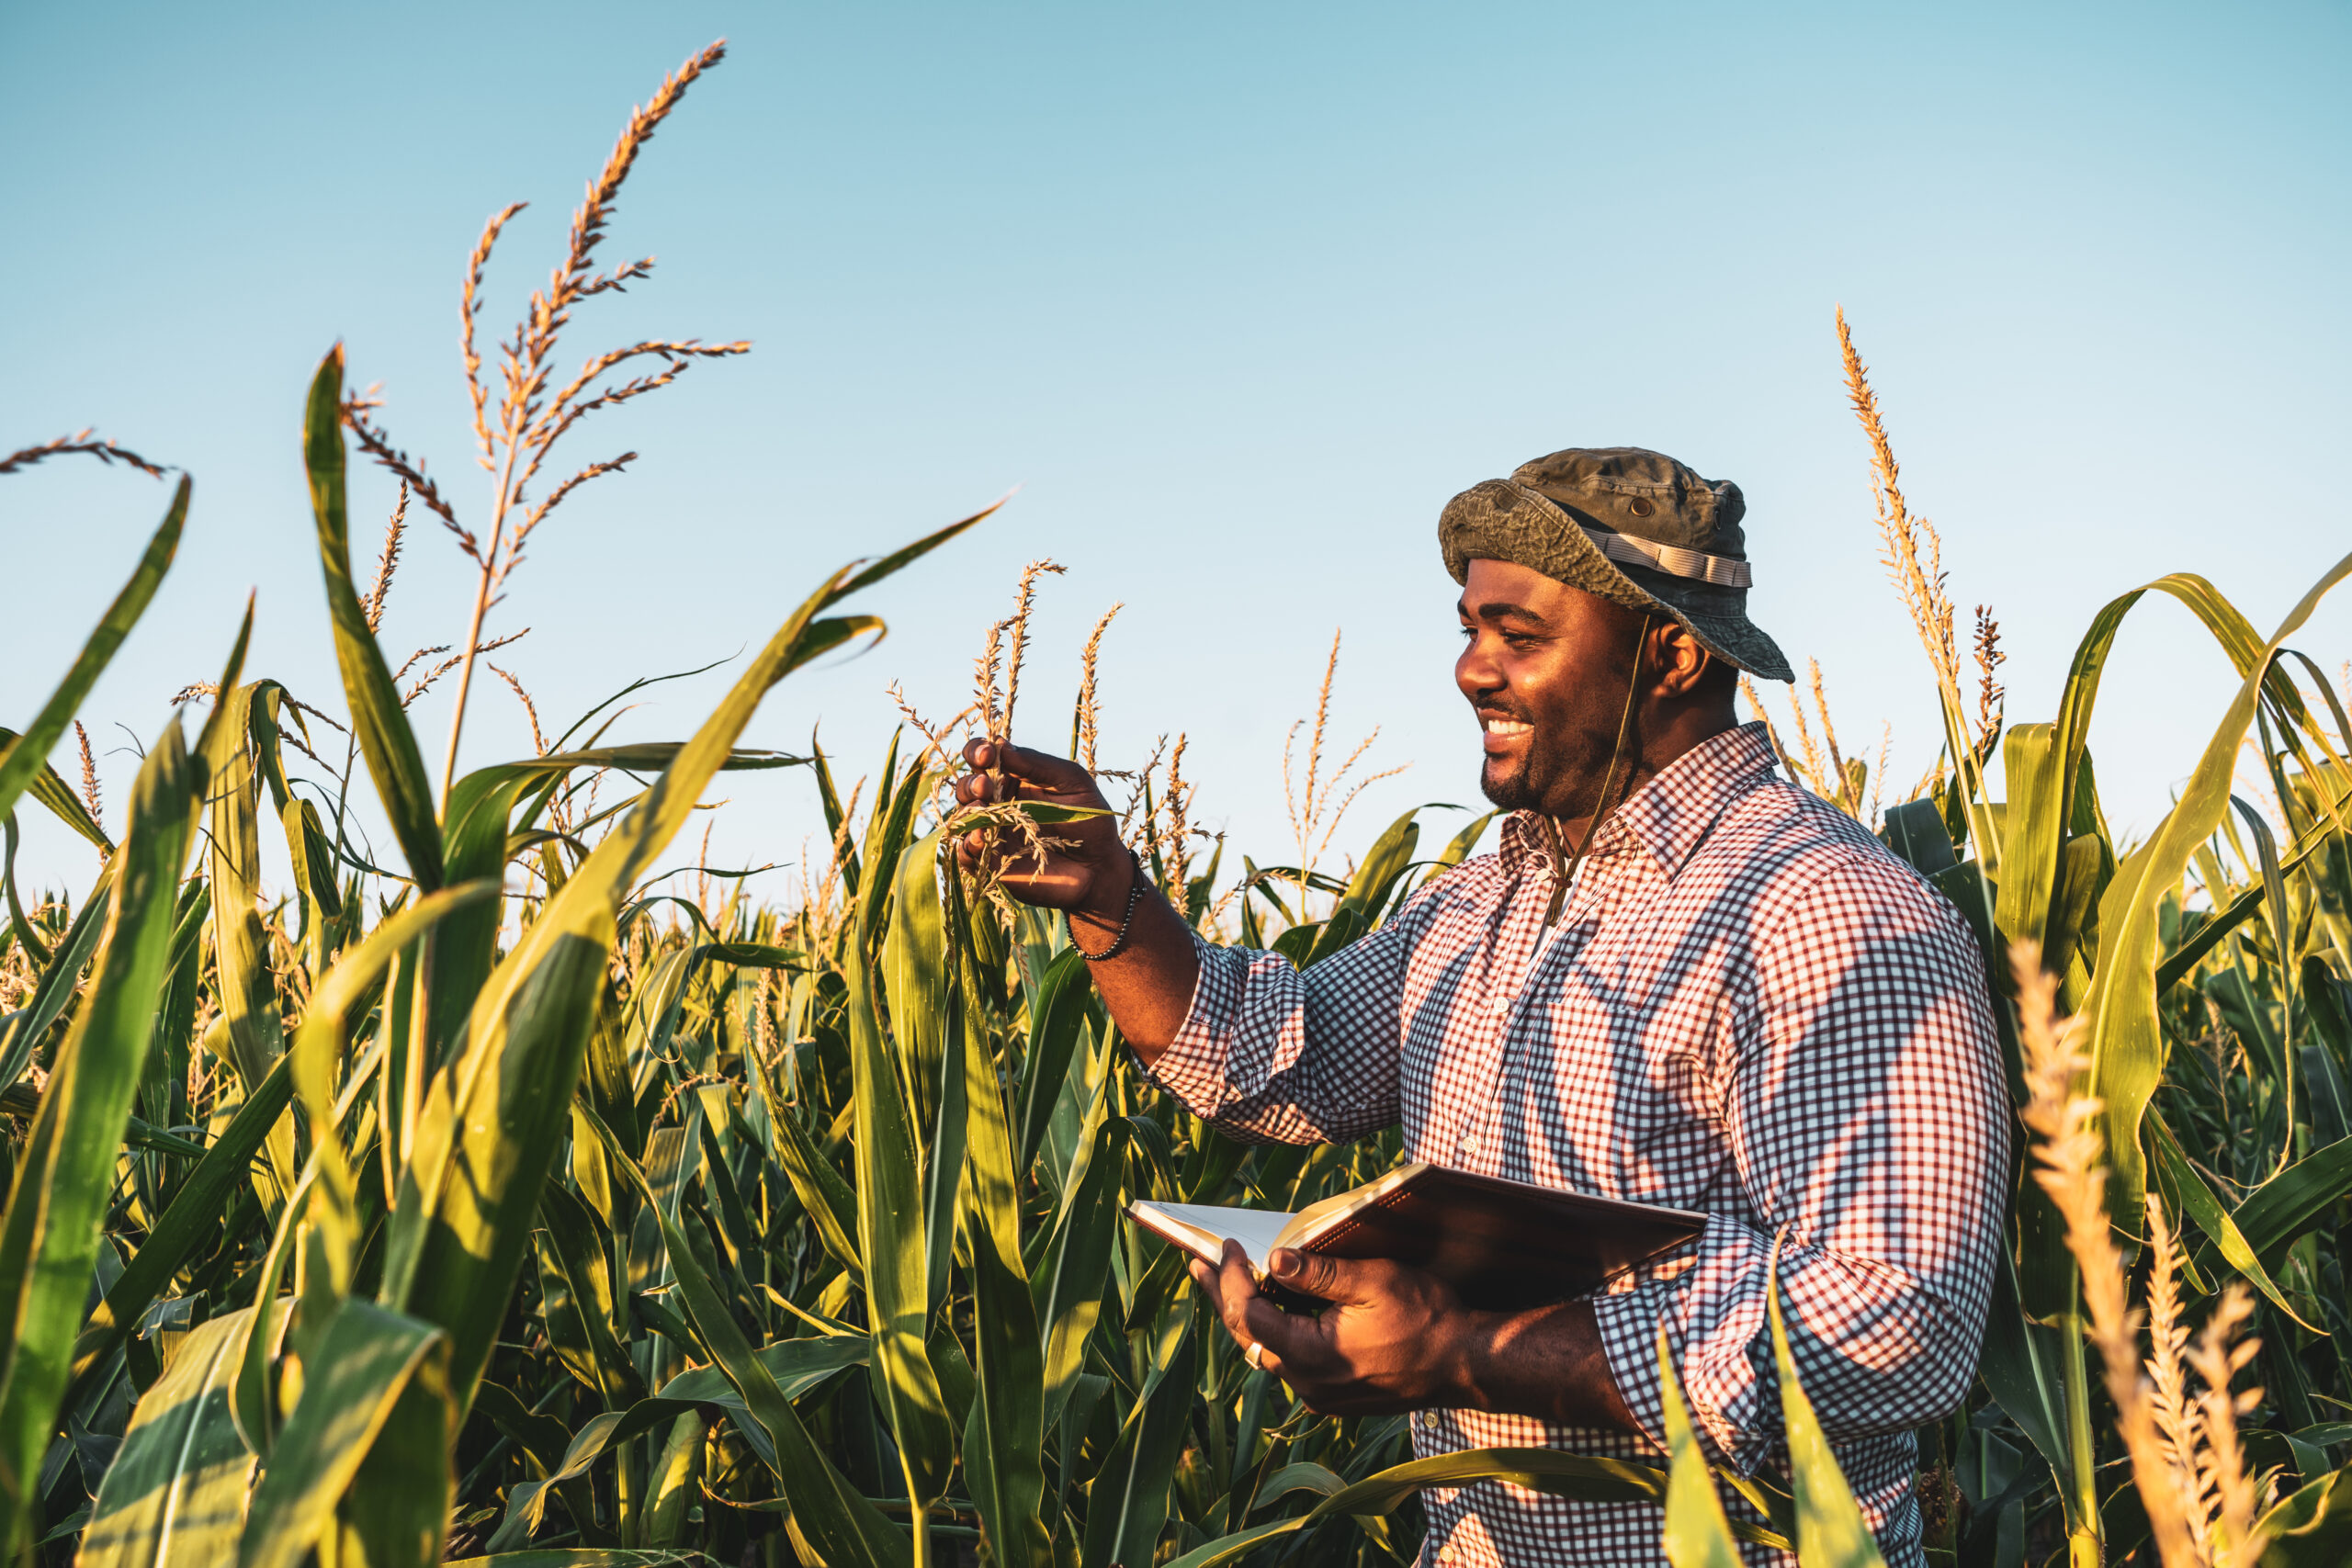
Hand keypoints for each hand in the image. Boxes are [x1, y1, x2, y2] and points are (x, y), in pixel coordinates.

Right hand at [952, 740, 1126, 916]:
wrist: (1100, 867)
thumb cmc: (1090, 819)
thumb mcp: (1072, 782)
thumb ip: (1038, 764)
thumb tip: (1001, 745)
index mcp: (1014, 778)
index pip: (984, 757)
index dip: (978, 751)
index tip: (988, 754)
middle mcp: (998, 803)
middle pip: (967, 786)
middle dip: (971, 782)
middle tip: (986, 786)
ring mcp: (993, 833)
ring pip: (963, 817)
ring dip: (967, 809)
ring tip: (981, 806)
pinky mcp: (992, 863)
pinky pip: (967, 854)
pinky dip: (968, 844)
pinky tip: (980, 838)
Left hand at [1189, 1242, 1479, 1415]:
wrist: (1466, 1363)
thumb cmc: (1427, 1318)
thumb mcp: (1374, 1281)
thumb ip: (1319, 1273)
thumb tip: (1274, 1259)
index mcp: (1313, 1356)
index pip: (1251, 1316)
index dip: (1232, 1279)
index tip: (1226, 1247)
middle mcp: (1309, 1383)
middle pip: (1249, 1338)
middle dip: (1225, 1297)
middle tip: (1201, 1265)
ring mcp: (1321, 1394)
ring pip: (1267, 1351)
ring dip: (1249, 1314)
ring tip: (1227, 1280)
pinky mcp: (1334, 1395)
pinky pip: (1291, 1361)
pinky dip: (1276, 1331)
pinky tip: (1274, 1306)